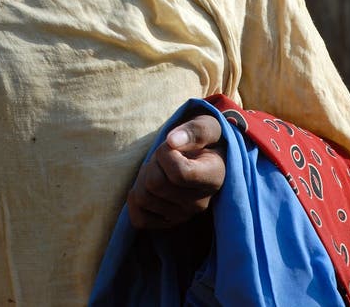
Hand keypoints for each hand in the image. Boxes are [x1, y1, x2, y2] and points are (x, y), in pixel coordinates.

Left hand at [127, 113, 225, 229]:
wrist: (205, 155)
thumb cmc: (205, 139)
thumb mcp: (207, 125)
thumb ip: (194, 131)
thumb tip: (172, 141)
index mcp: (214, 178)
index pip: (179, 174)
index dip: (165, 154)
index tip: (171, 144)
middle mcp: (201, 203)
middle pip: (155, 184)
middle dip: (152, 162)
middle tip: (163, 156)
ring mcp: (184, 216)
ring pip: (143, 198)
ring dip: (143, 177)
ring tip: (158, 168)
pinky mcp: (168, 223)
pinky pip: (138, 218)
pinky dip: (135, 199)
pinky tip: (147, 185)